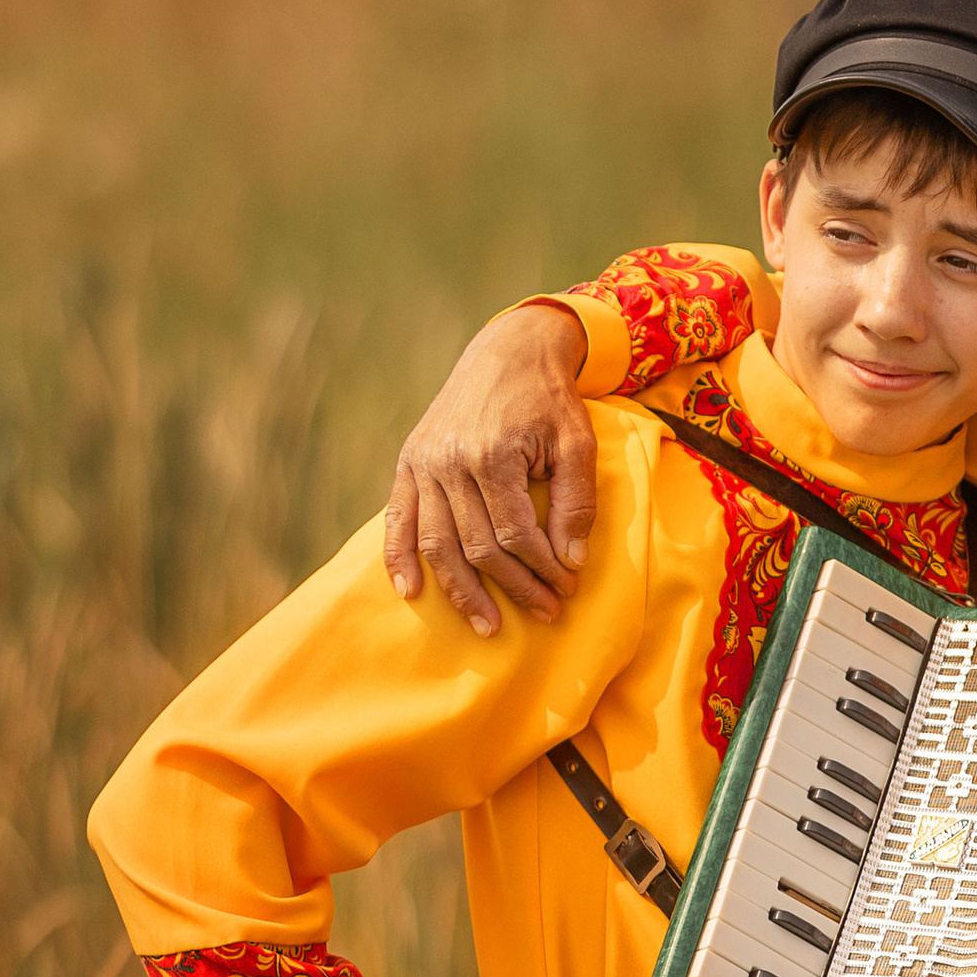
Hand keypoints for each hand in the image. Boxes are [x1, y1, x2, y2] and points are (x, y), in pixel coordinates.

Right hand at [382, 302, 597, 635]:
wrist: (510, 351)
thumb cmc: (549, 399)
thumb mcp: (577, 443)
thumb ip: (577, 502)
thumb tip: (569, 561)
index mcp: (492, 455)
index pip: (516, 535)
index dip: (542, 569)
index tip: (567, 588)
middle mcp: (449, 462)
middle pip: (477, 547)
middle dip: (515, 587)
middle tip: (546, 612)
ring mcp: (423, 463)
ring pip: (436, 544)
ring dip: (462, 591)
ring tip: (487, 626)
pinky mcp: (410, 462)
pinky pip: (398, 519)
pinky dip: (399, 558)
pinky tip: (411, 592)